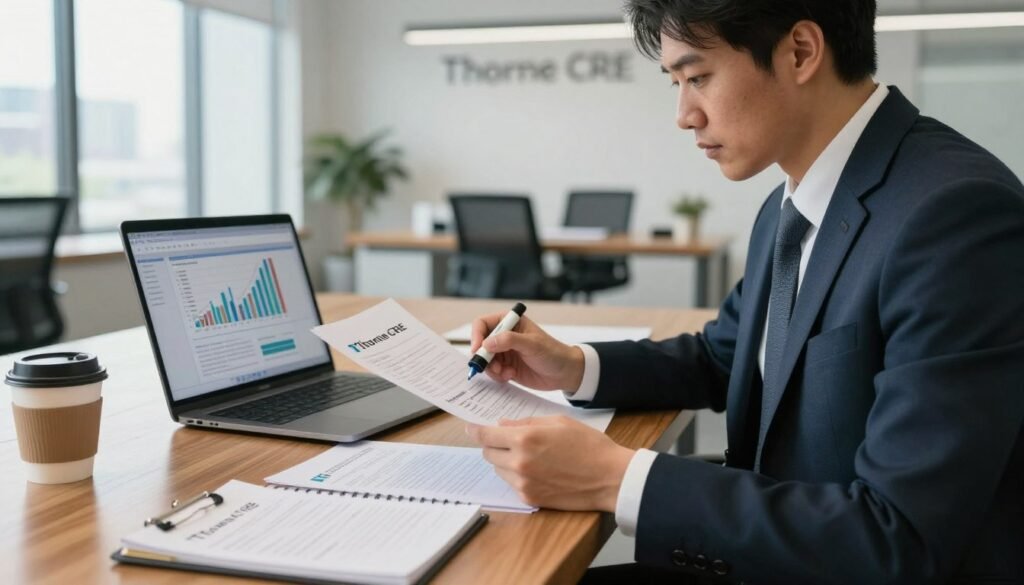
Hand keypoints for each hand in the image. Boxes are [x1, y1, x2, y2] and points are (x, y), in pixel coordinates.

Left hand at [466, 416, 634, 511]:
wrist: (609, 477)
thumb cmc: (588, 445)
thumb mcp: (558, 422)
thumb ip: (526, 423)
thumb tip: (503, 425)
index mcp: (525, 439)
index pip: (486, 435)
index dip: (475, 431)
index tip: (470, 428)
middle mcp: (519, 462)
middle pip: (488, 453)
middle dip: (494, 445)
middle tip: (508, 440)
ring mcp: (523, 483)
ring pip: (499, 469)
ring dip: (505, 461)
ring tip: (529, 455)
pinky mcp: (530, 498)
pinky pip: (512, 484)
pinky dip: (516, 475)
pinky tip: (536, 469)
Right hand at [470, 313, 584, 391]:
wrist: (565, 373)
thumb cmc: (553, 353)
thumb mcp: (532, 344)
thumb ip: (509, 340)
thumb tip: (487, 342)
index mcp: (510, 322)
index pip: (483, 324)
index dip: (476, 335)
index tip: (478, 349)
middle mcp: (504, 336)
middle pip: (480, 343)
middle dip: (483, 356)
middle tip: (490, 367)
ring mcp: (504, 352)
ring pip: (485, 360)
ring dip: (491, 368)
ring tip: (505, 372)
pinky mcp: (506, 367)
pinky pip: (492, 371)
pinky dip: (498, 375)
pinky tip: (510, 375)